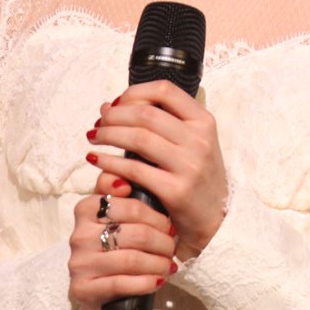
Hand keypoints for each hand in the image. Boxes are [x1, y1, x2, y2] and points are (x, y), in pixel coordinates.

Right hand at [67, 192, 176, 309]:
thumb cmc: (113, 240)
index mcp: (86, 208)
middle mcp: (79, 235)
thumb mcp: (116, 211)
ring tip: (169, 265)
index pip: (132, 207)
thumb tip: (126, 179)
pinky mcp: (83, 288)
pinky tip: (158, 281)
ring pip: (131, 260)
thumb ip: (119, 187)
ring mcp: (79, 263)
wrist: (97, 283)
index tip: (169, 225)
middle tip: (173, 247)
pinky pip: (121, 283)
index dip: (157, 218)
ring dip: (158, 264)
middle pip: (136, 234)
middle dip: (162, 242)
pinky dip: (146, 282)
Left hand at [85, 80, 227, 259]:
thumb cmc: (197, 176)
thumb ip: (154, 124)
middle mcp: (199, 139)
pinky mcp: (176, 190)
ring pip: (138, 138)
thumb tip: (107, 106)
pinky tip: (96, 160)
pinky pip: (135, 169)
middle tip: (98, 122)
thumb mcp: (188, 143)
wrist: (215, 219)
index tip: (116, 103)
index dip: (134, 93)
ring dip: (109, 134)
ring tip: (94, 137)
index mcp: (203, 121)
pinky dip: (109, 162)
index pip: (165, 90)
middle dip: (114, 116)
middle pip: (146, 114)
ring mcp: (189, 165)